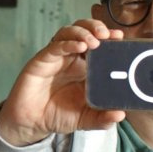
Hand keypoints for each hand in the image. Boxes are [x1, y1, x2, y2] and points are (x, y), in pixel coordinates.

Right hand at [0, 19, 127, 146]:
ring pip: (68, 32)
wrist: (32, 124)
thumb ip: (102, 118)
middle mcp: (71, 58)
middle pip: (84, 30)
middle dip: (96, 27)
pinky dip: (68, 43)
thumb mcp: (85, 119)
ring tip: (96, 40)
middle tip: (108, 34)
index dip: (109, 38)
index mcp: (84, 67)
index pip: (99, 44)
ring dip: (83, 32)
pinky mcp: (42, 61)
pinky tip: (79, 46)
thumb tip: (120, 114)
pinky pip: (55, 46)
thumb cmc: (58, 115)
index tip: (120, 37)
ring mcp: (56, 57)